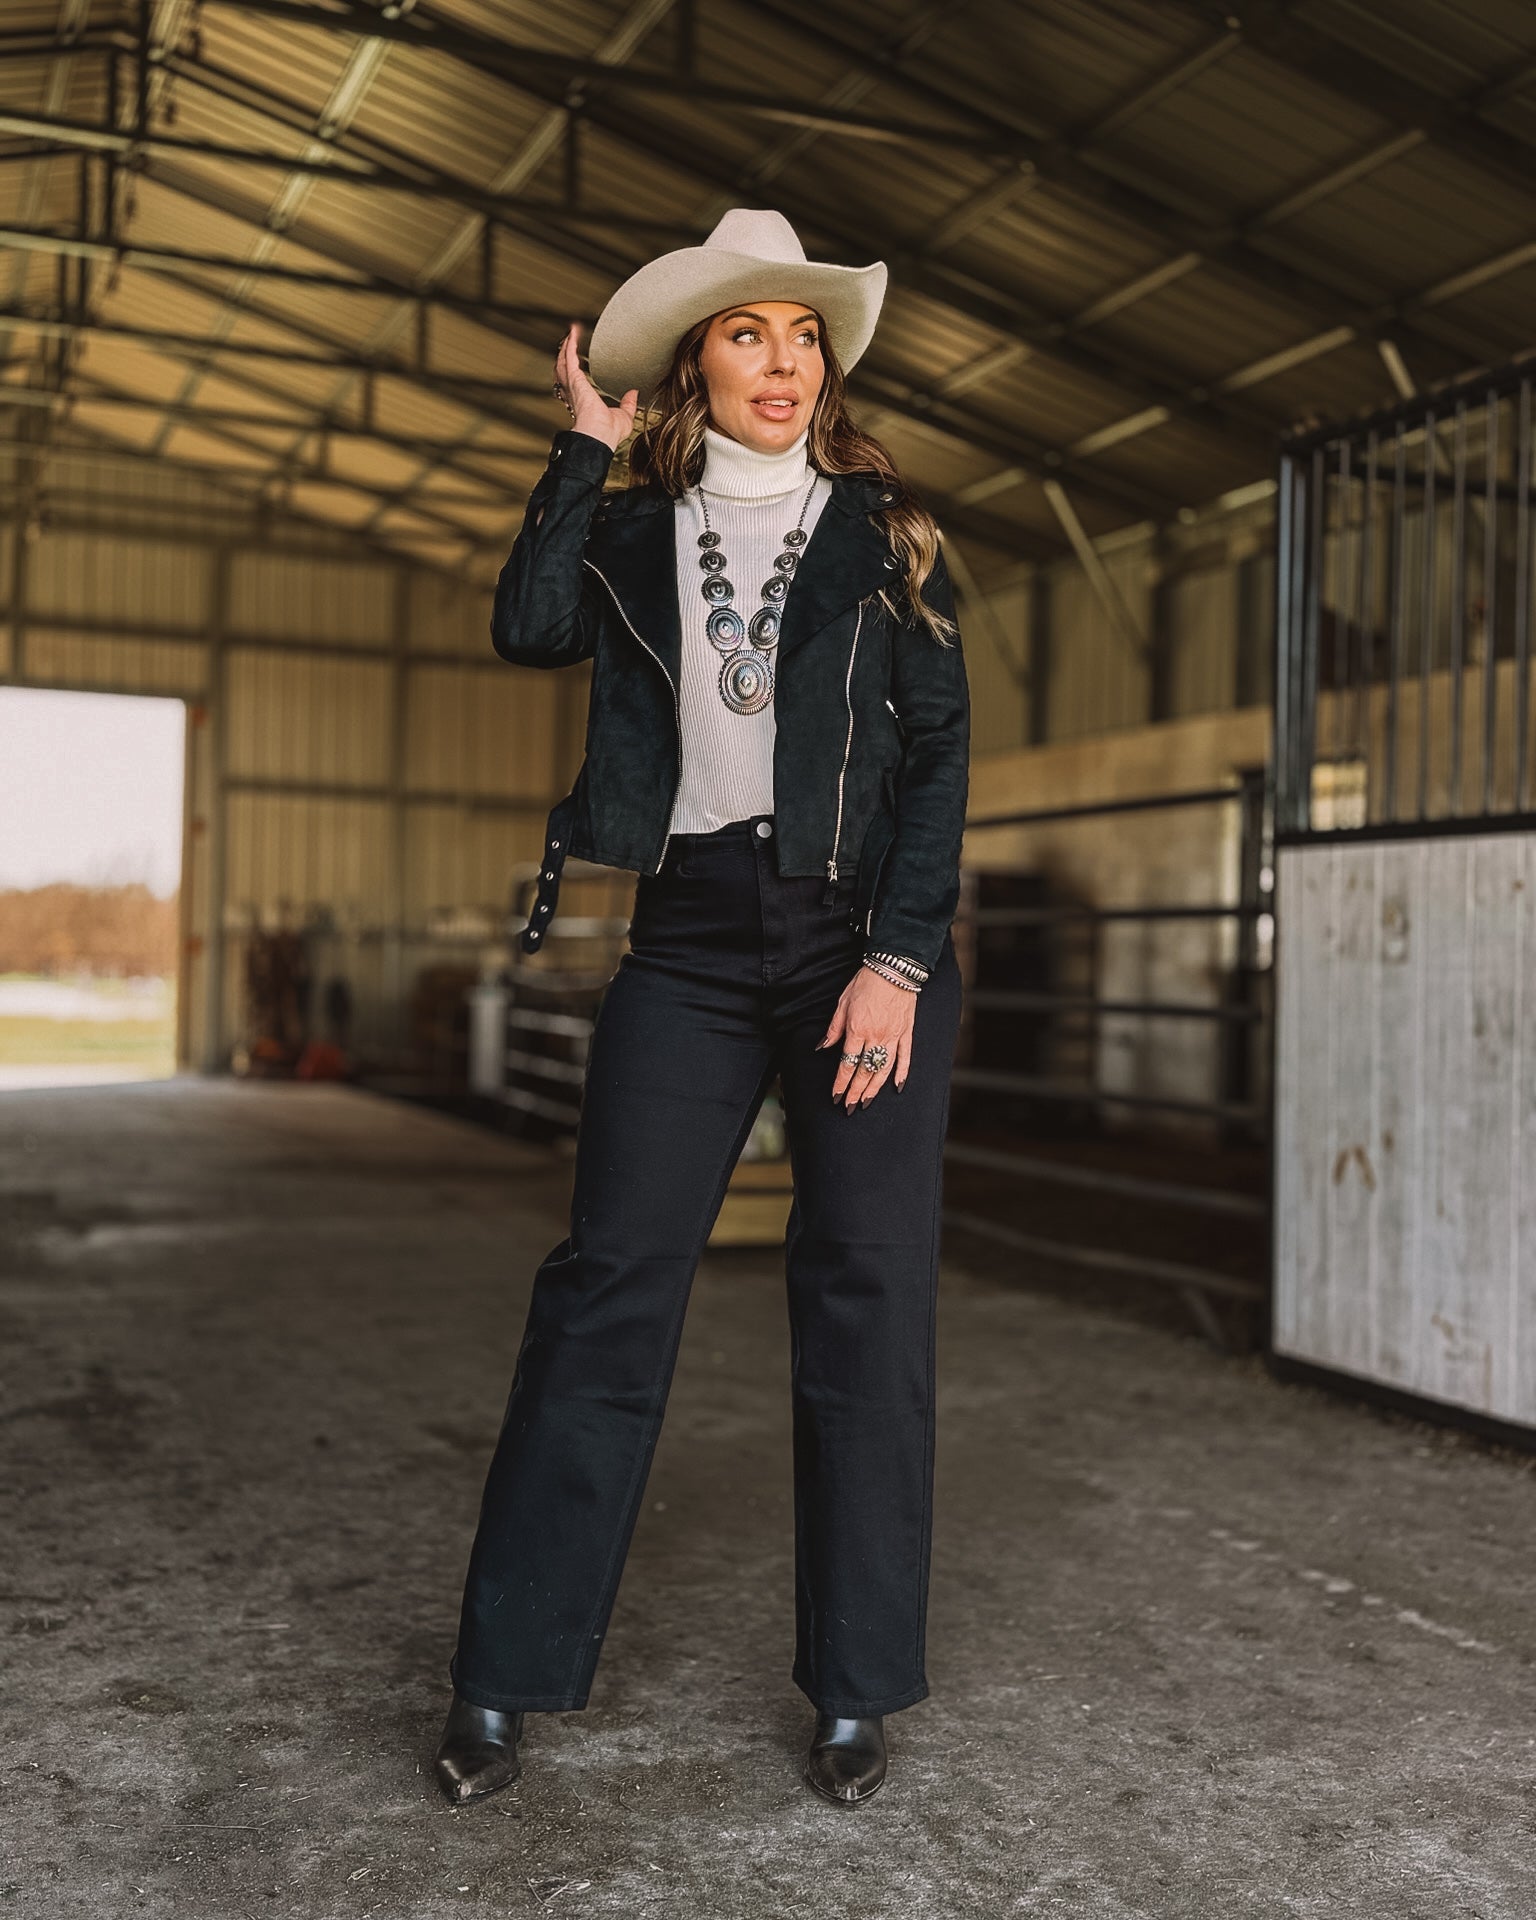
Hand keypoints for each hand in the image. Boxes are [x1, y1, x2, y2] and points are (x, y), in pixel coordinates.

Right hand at [553, 320, 637, 451]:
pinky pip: (569, 359)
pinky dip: (570, 346)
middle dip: (566, 356)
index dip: (574, 370)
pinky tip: (574, 334)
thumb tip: (634, 393)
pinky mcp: (576, 380)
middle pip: (564, 371)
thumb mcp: (624, 415)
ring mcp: (573, 387)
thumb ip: (628, 404)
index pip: (575, 383)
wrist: (601, 436)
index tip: (577, 360)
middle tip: (570, 342)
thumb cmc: (609, 433)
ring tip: (571, 335)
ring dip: (566, 348)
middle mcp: (575, 394)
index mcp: (585, 402)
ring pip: (563, 363)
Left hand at [816, 967, 915, 1107]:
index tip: (836, 1096)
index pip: (847, 1063)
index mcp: (857, 1030)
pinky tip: (896, 1087)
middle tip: (849, 1106)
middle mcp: (876, 1037)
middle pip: (864, 1071)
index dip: (841, 1083)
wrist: (893, 968)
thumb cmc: (865, 983)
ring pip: (883, 1069)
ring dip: (874, 1088)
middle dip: (855, 1091)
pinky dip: (901, 1074)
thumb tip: (823, 1047)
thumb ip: (834, 1028)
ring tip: (866, 1102)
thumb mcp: (842, 1003)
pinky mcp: (906, 1033)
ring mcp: (893, 1037)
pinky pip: (905, 1057)